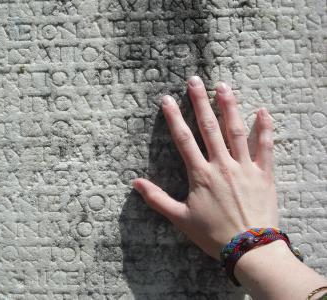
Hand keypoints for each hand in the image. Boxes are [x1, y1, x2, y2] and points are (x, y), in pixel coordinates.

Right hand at [132, 76, 278, 259]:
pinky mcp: (264, 174)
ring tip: (223, 87)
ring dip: (229, 107)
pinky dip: (266, 128)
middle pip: (209, 128)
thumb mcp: (180, 219)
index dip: (174, 118)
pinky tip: (263, 110)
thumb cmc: (213, 234)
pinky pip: (266, 147)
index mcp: (201, 174)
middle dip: (200, 102)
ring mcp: (244, 167)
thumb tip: (135, 183)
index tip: (167, 100)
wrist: (249, 248)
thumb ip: (157, 199)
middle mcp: (222, 165)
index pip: (184, 140)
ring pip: (236, 131)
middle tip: (195, 81)